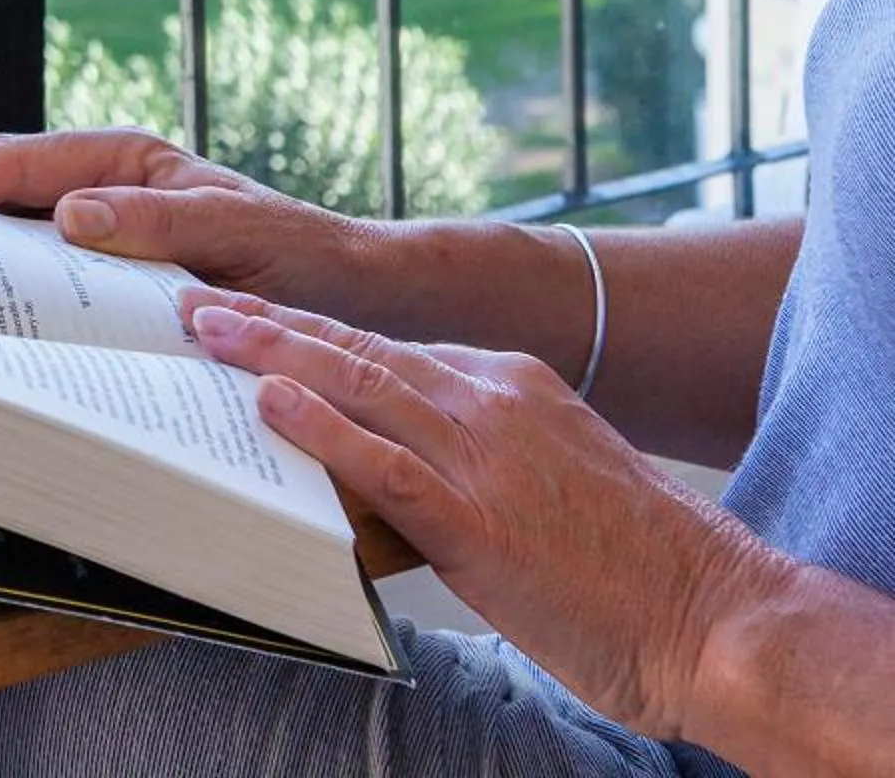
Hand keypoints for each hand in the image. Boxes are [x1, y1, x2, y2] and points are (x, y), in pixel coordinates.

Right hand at [0, 129, 385, 321]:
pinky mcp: (111, 279)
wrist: (360, 301)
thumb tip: (71, 216)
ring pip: (9, 237)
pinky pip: (42, 281)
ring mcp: (104, 233)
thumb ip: (163, 222)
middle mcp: (105, 189)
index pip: (16, 163)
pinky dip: (6, 295)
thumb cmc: (308, 261)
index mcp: (127, 160)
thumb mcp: (242, 236)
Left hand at [183, 287, 786, 738]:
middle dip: (272, 324)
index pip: (389, 348)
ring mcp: (483, 455)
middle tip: (198, 302)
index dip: (311, 333)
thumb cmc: (638, 567)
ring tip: (204, 330)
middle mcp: (493, 401)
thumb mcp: (549, 477)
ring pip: (358, 383)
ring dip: (271, 352)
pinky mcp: (477, 520)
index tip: (252, 320)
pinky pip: (381, 461)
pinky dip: (319, 427)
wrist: (721, 615)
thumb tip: (393, 464)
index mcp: (513, 385)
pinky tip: (267, 403)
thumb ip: (474, 456)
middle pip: (359, 347)